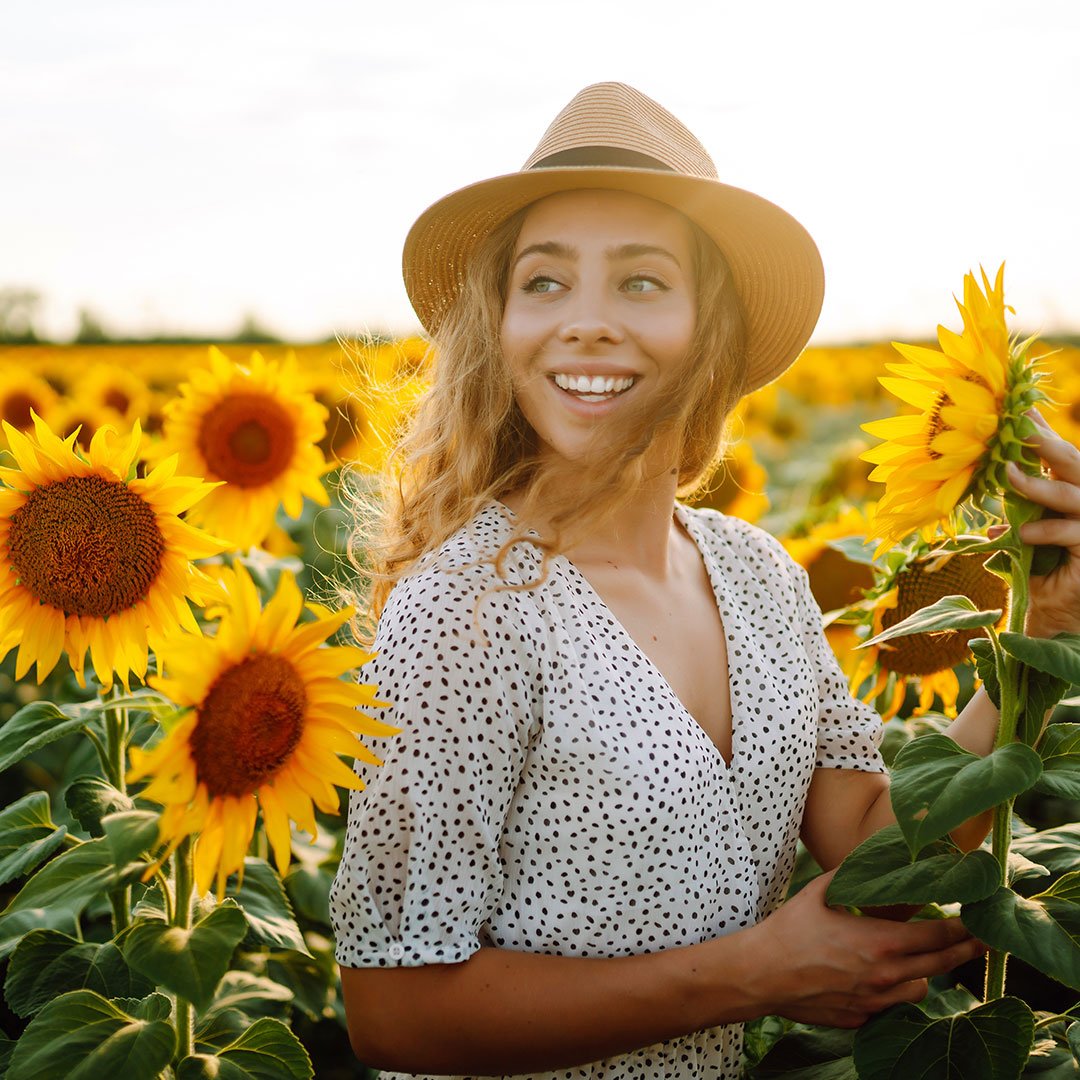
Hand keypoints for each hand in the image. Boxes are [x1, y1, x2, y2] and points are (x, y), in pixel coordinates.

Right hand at [740, 872, 985, 1027]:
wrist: (762, 974)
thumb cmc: (789, 930)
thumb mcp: (818, 892)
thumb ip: (848, 874)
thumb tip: (865, 857)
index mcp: (880, 942)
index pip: (937, 935)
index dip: (963, 928)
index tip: (979, 921)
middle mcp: (885, 975)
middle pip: (941, 964)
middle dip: (967, 952)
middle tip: (986, 942)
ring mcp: (875, 1000)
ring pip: (919, 990)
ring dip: (925, 973)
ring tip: (921, 959)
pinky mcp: (861, 1017)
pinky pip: (890, 1005)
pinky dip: (893, 991)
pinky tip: (880, 977)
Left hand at [1006, 410, 1079, 637]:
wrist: (1055, 622)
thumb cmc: (1038, 578)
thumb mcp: (1021, 539)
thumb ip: (1015, 513)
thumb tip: (988, 498)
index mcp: (1074, 496)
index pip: (1060, 458)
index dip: (1042, 434)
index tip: (1020, 410)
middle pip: (1075, 464)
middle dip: (1048, 443)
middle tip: (1019, 425)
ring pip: (1072, 494)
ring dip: (1037, 484)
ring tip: (1006, 473)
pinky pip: (1072, 532)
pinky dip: (1044, 531)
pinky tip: (1021, 534)